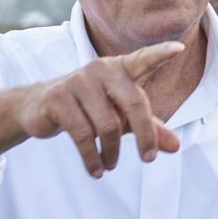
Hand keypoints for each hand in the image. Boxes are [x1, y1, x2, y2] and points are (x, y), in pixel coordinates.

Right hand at [17, 42, 185, 176]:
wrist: (39, 106)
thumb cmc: (89, 108)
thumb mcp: (121, 117)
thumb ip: (149, 128)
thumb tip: (175, 146)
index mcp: (119, 68)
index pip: (143, 59)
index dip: (160, 53)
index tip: (178, 49)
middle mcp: (100, 68)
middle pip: (132, 103)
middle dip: (144, 135)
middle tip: (148, 159)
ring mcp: (77, 81)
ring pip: (107, 126)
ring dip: (112, 152)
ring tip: (110, 165)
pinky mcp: (58, 98)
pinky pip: (83, 135)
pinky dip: (92, 158)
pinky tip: (96, 170)